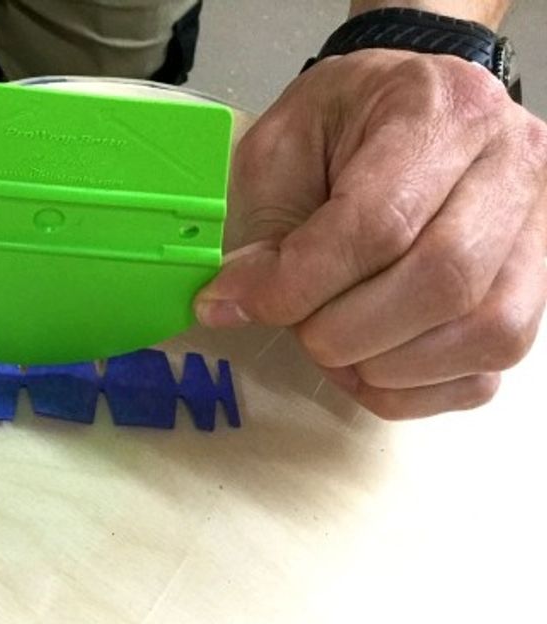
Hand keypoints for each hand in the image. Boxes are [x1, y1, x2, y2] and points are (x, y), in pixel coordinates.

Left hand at [197, 50, 546, 418]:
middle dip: (344, 329)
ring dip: (383, 365)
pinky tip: (367, 363)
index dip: (300, 283)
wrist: (400, 111)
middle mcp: (514, 164)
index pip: (381, 224)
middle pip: (442, 283)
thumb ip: (261, 228)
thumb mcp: (281, 147)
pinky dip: (414, 390)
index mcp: (442, 111)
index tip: (240, 301)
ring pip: (482, 333)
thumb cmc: (338, 127)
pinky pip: (487, 372)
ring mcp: (538, 232)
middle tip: (296, 324)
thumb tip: (230, 306)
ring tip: (331, 341)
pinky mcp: (535, 289)